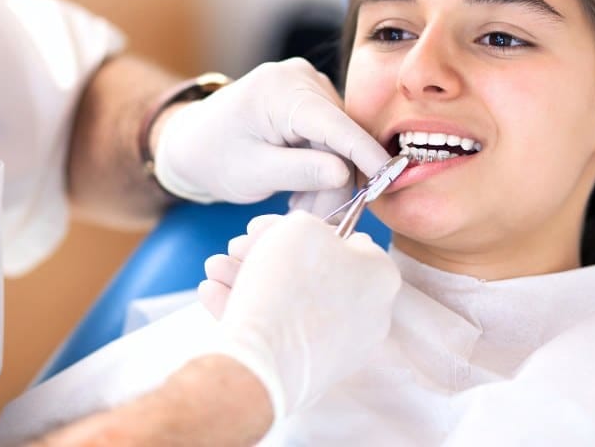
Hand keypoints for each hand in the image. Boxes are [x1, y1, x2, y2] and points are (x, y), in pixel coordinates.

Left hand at [153, 58, 388, 214]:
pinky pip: (333, 139)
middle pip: (341, 137)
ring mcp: (308, 86)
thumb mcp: (252, 173)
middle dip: (335, 182)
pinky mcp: (313, 100)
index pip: (335, 123)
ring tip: (298, 205)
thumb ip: (300, 171)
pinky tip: (301, 189)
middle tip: (314, 217)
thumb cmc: (213, 157)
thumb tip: (345, 173)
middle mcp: (300, 78)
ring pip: (341, 142)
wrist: (192, 142)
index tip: (390, 177)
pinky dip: (322, 169)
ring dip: (327, 180)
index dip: (365, 152)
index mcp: (280, 89)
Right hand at [210, 211, 400, 419]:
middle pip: (313, 273)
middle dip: (266, 255)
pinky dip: (250, 310)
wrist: (264, 361)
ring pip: (292, 301)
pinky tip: (213, 293)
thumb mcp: (300, 226)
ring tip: (215, 268)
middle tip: (237, 247)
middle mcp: (370, 313)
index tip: (266, 227)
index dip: (302, 228)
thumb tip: (307, 235)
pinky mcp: (312, 371)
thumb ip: (309, 224)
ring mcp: (342, 346)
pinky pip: (282, 332)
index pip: (346, 241)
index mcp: (381, 276)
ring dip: (248, 279)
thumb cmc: (289, 285)